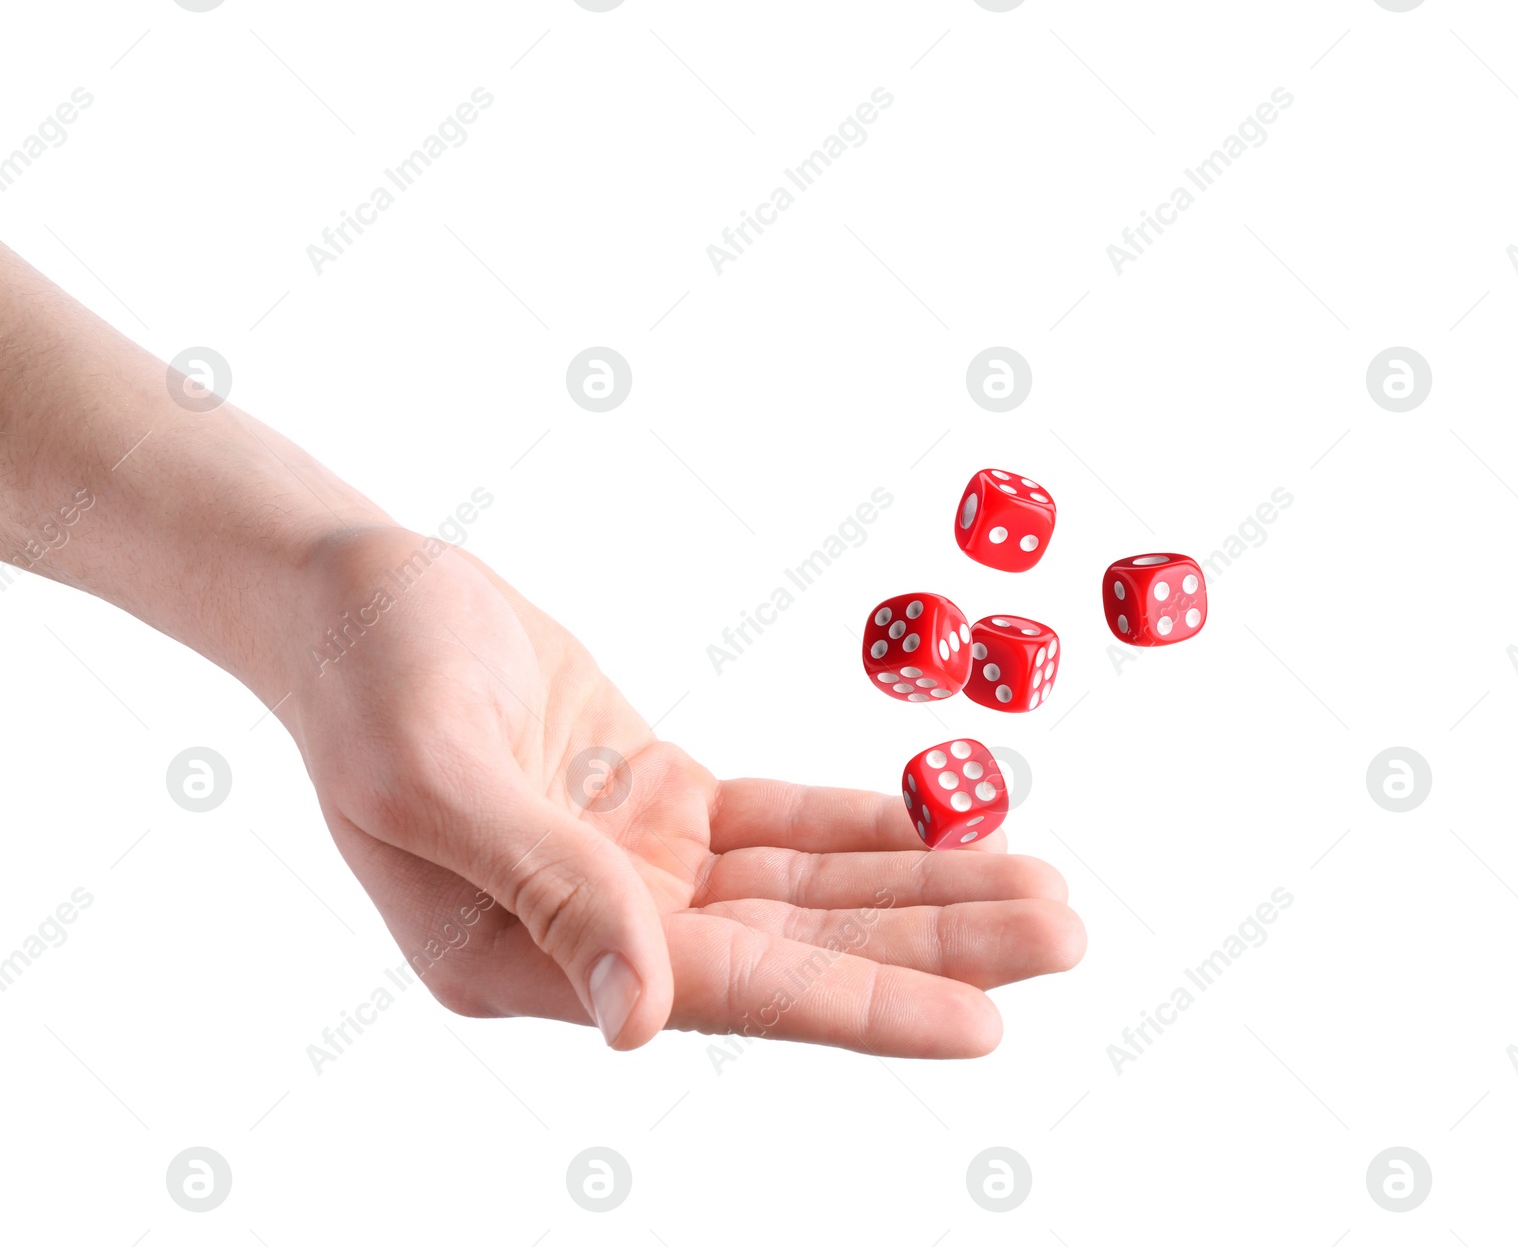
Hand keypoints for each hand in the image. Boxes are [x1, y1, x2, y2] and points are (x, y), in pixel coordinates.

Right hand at [277, 525, 1085, 1053]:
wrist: (351, 593)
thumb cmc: (368, 673)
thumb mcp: (435, 773)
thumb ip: (545, 890)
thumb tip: (643, 1019)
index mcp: (525, 957)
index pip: (730, 989)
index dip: (860, 1005)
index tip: (985, 1023)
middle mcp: (593, 930)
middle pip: (798, 947)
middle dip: (933, 944)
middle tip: (1067, 931)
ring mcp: (630, 867)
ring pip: (804, 889)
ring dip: (920, 886)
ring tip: (1040, 881)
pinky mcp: (653, 802)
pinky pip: (779, 825)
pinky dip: (862, 825)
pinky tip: (943, 824)